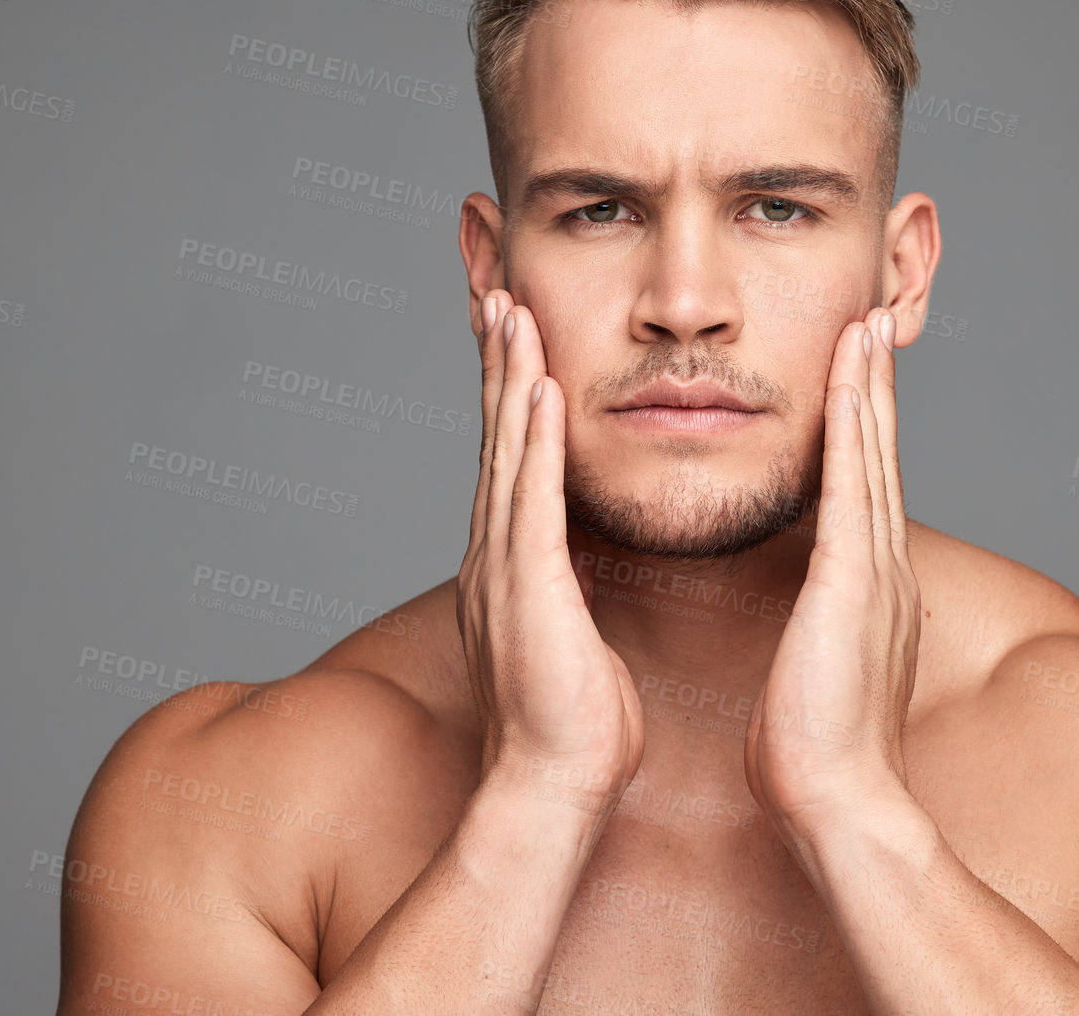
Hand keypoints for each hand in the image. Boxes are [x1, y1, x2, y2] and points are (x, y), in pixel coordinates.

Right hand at [456, 290, 644, 808]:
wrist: (556, 787)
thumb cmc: (577, 723)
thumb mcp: (575, 635)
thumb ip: (571, 591)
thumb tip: (582, 571)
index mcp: (514, 563)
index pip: (514, 459)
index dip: (512, 391)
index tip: (519, 332)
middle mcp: (497, 553)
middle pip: (496, 437)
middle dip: (496, 362)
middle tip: (497, 291)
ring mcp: (503, 568)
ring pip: (503, 452)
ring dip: (506, 377)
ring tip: (510, 309)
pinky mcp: (525, 589)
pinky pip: (528, 499)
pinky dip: (529, 439)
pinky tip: (537, 388)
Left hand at [743, 307, 921, 834]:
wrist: (837, 799)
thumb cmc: (813, 745)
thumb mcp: (816, 665)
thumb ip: (822, 625)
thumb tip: (814, 610)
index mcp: (869, 586)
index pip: (864, 488)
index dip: (863, 426)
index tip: (855, 373)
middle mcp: (884, 566)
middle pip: (878, 456)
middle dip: (875, 386)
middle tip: (870, 321)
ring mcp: (876, 570)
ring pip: (873, 456)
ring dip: (869, 386)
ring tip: (864, 325)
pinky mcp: (856, 579)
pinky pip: (853, 485)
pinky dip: (855, 426)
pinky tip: (849, 379)